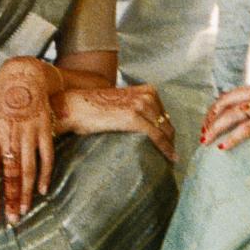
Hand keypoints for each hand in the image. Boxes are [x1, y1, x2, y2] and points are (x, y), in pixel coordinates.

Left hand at [0, 56, 59, 225]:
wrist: (23, 77)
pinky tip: (41, 190)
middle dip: (10, 200)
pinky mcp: (45, 129)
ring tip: (24, 210)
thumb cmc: (1, 104)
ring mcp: (28, 132)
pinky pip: (46, 157)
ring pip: (28, 169)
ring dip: (25, 193)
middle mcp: (9, 135)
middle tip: (12, 220)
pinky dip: (45, 175)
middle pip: (9, 174)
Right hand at [55, 85, 181, 164]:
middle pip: (167, 123)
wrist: (77, 106)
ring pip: (165, 130)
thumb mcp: (122, 102)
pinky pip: (157, 136)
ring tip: (171, 159)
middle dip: (171, 139)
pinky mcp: (134, 117)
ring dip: (170, 146)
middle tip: (172, 154)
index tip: (171, 143)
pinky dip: (166, 148)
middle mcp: (146, 95)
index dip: (168, 130)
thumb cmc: (95, 107)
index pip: (164, 114)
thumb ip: (137, 108)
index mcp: (146, 90)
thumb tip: (151, 125)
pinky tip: (170, 158)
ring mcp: (140, 105)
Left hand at [199, 79, 249, 151]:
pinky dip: (232, 138)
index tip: (211, 120)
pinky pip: (247, 129)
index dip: (219, 108)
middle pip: (226, 102)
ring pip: (232, 114)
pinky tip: (224, 147)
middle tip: (203, 132)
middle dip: (211, 117)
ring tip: (206, 141)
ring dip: (216, 128)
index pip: (233, 94)